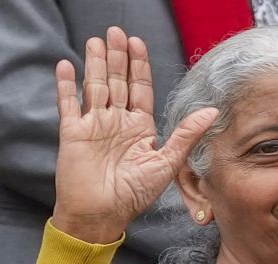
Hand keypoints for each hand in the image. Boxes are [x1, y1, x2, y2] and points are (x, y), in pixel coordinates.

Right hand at [53, 27, 217, 242]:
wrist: (102, 216)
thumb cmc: (134, 195)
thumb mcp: (166, 164)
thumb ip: (185, 135)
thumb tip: (211, 112)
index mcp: (139, 127)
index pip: (140, 89)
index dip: (139, 66)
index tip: (138, 44)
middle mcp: (116, 122)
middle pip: (116, 81)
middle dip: (117, 57)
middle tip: (116, 32)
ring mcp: (94, 125)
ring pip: (94, 86)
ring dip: (95, 64)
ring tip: (96, 41)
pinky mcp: (73, 133)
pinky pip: (69, 104)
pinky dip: (66, 86)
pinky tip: (66, 66)